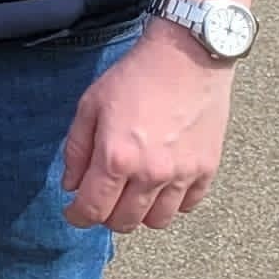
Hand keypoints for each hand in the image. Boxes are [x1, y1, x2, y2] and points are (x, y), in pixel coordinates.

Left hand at [56, 21, 232, 232]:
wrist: (186, 56)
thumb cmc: (135, 77)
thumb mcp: (90, 106)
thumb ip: (76, 150)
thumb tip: (71, 185)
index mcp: (116, 157)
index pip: (92, 209)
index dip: (78, 216)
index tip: (74, 213)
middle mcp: (151, 173)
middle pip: (124, 222)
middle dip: (107, 216)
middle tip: (103, 199)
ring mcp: (183, 174)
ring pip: (158, 221)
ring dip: (141, 214)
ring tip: (133, 194)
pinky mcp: (207, 168)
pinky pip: (188, 206)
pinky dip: (173, 203)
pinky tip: (162, 185)